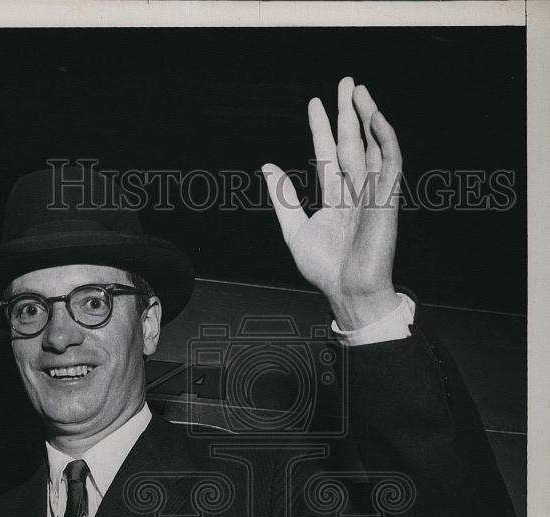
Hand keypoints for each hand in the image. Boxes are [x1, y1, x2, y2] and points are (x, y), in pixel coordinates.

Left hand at [262, 77, 402, 329]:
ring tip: (358, 90)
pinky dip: (384, 138)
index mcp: (335, 199)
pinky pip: (390, 161)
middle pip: (351, 143)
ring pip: (371, 146)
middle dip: (347, 113)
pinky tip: (376, 117)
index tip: (315, 104)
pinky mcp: (387, 197)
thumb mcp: (295, 230)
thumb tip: (268, 168)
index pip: (327, 155)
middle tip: (344, 82)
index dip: (321, 129)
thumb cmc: (326, 270)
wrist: (347, 290)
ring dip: (366, 116)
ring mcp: (372, 193)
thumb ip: (284, 199)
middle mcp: (355, 192)